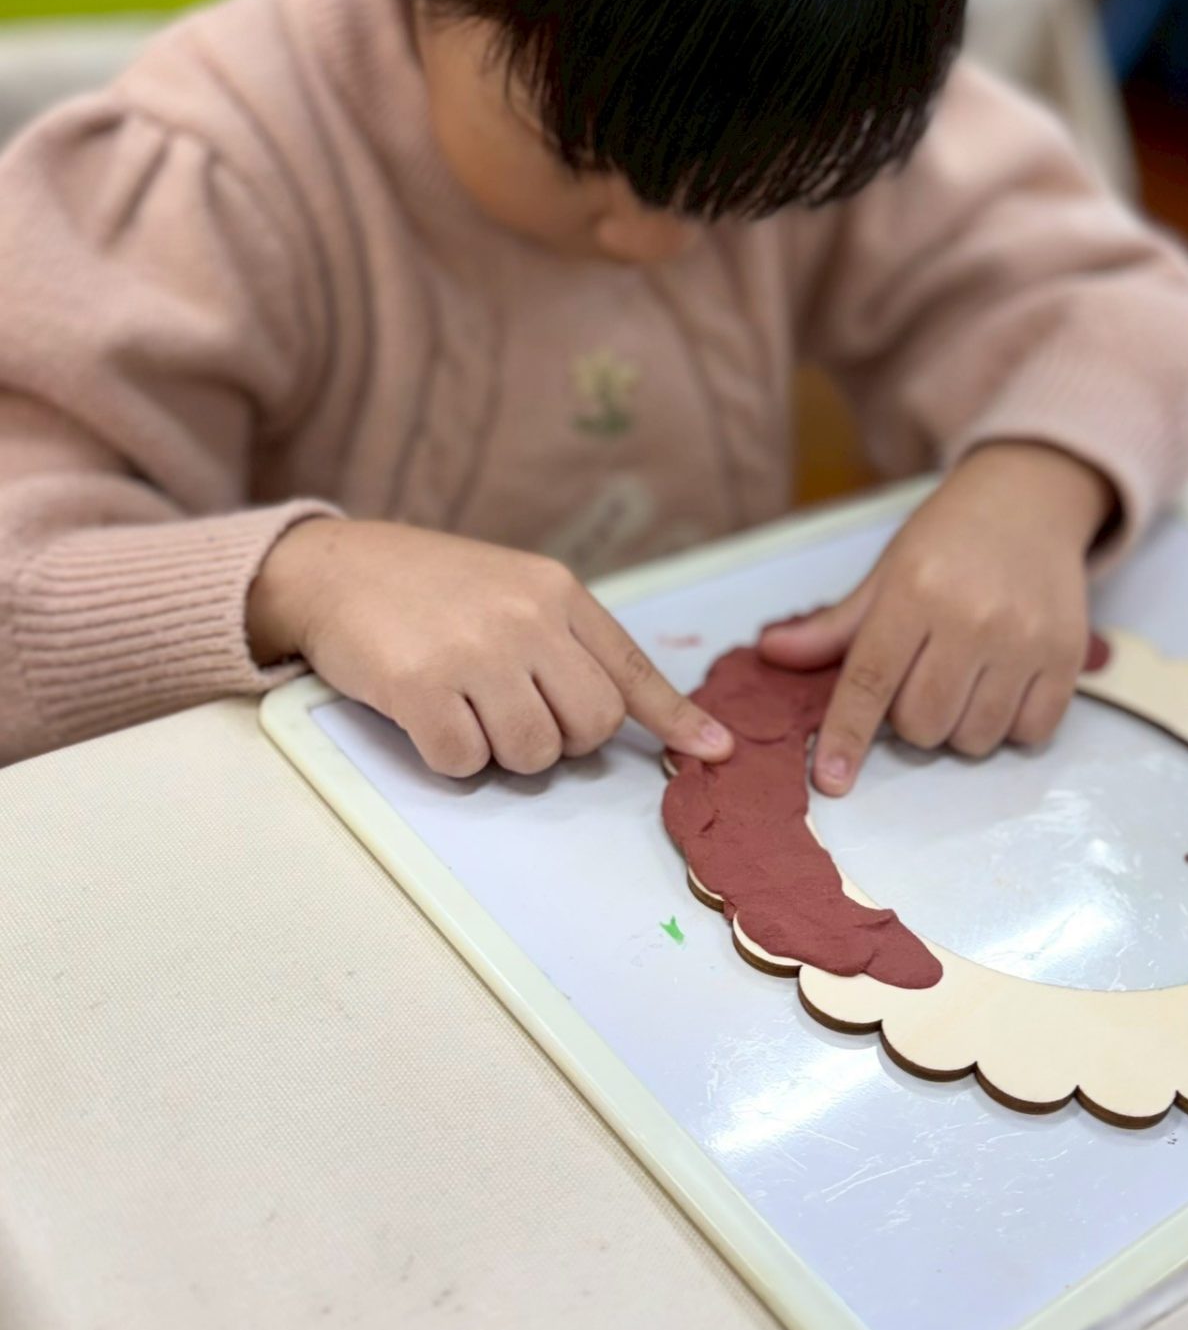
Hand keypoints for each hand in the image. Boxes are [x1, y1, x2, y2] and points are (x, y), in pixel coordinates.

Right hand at [248, 517, 733, 779]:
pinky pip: (465, 762)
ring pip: (532, 753)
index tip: (714, 752)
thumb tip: (635, 714)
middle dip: (559, 741)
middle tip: (514, 714)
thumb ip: (568, 641)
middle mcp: (525, 617)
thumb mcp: (512, 590)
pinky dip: (449, 757)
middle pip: (590, 726)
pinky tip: (427, 716)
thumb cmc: (427, 588)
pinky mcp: (420, 684)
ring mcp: (473, 650)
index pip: (630, 666)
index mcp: (555, 591)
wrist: (332, 567)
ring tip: (466, 708)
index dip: (675, 717)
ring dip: (500, 753)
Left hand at [759, 443, 1112, 793]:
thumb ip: (834, 626)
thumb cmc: (949, 541)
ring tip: (965, 679)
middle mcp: (973, 617)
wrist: (1028, 501)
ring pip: (973, 738)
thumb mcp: (886, 573)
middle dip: (911, 721)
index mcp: (915, 591)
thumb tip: (772, 653)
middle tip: (922, 679)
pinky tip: (1003, 685)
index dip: (847, 734)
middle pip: (922, 724)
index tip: (830, 778)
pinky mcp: (1068, 657)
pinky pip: (1029, 734)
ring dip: (959, 727)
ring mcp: (1025, 640)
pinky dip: (1010, 726)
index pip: (871, 680)